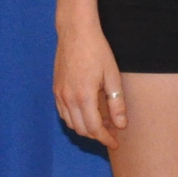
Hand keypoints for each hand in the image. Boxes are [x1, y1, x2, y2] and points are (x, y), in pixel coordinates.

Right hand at [53, 21, 125, 147]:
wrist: (75, 33)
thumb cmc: (97, 51)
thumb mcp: (112, 76)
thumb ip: (116, 103)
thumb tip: (121, 125)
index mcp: (84, 96)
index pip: (95, 128)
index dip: (106, 139)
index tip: (116, 143)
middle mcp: (68, 99)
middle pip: (82, 129)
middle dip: (97, 136)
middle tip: (113, 133)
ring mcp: (59, 95)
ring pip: (71, 123)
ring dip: (86, 129)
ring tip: (103, 124)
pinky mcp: (56, 89)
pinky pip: (63, 113)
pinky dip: (75, 120)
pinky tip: (88, 114)